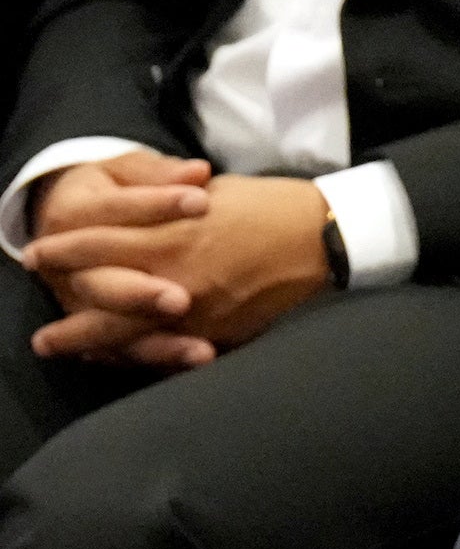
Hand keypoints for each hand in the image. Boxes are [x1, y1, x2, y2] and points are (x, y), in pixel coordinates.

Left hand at [24, 173, 327, 357]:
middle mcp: (174, 277)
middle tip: (41, 314)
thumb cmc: (278, 207)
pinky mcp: (216, 334)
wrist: (329, 240)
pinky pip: (162, 350)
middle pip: (99, 293)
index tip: (41, 249)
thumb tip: (149, 216)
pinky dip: (132, 353)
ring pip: (122, 332)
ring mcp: (194, 311)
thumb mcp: (220, 193)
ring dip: (83, 338)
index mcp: (175, 233)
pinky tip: (113, 355)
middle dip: (65, 298)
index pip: (100, 242)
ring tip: (55, 343)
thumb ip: (175, 209)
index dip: (65, 246)